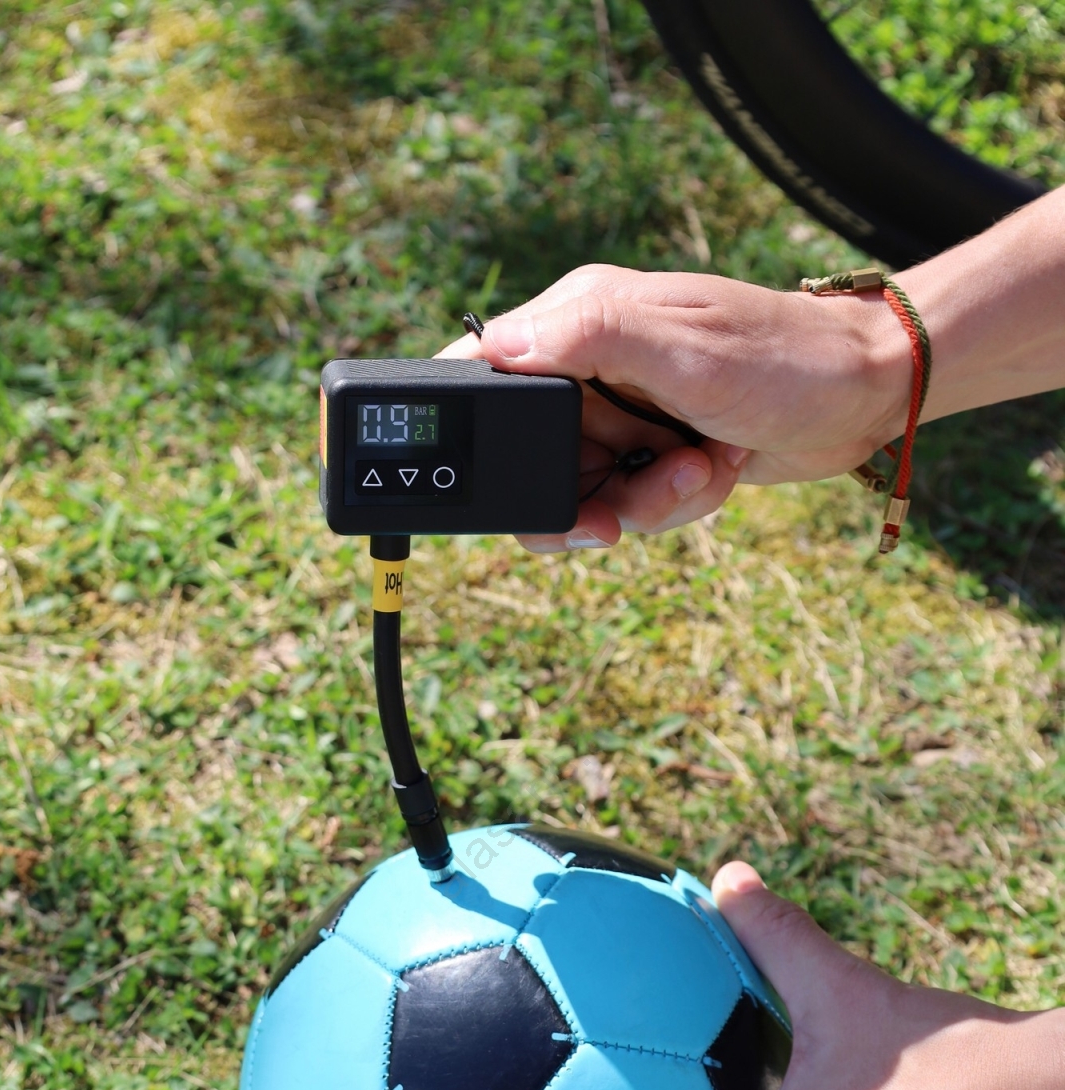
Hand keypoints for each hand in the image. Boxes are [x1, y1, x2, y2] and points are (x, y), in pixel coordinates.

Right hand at [438, 264, 911, 550]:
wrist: (864, 397)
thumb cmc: (784, 357)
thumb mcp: (683, 345)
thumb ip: (588, 338)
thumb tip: (498, 349)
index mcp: (578, 320)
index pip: (487, 376)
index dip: (491, 435)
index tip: (533, 478)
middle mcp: (588, 367)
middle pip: (531, 461)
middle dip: (592, 491)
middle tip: (647, 486)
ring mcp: (619, 415)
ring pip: (582, 496)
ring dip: (645, 501)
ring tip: (701, 467)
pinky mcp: (649, 454)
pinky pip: (629, 506)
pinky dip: (674, 503)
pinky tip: (716, 470)